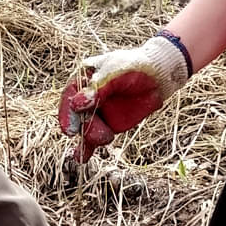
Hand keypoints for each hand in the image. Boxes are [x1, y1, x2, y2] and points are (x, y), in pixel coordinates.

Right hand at [59, 35, 190, 155]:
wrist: (157, 77)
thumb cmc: (134, 67)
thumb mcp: (115, 74)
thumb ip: (97, 89)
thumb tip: (77, 104)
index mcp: (82, 80)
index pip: (69, 97)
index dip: (68, 114)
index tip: (70, 130)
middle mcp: (86, 98)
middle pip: (77, 117)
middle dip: (85, 128)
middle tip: (98, 134)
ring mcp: (97, 112)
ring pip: (86, 129)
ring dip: (91, 137)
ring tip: (107, 137)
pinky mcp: (108, 125)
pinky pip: (93, 139)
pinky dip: (87, 148)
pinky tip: (81, 158)